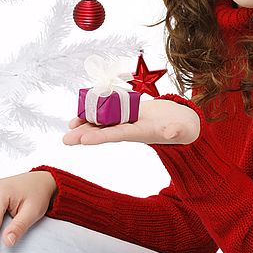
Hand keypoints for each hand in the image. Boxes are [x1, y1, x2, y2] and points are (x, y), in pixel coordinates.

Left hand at [64, 99, 199, 145]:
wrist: (185, 123)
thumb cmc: (186, 128)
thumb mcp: (185, 130)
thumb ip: (178, 131)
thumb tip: (171, 132)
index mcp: (143, 133)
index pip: (118, 135)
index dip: (101, 136)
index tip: (83, 141)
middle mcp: (132, 128)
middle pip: (106, 131)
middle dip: (86, 134)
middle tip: (66, 139)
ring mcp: (131, 120)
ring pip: (105, 121)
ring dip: (87, 124)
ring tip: (69, 125)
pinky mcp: (131, 112)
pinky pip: (112, 112)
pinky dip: (98, 111)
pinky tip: (84, 112)